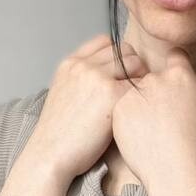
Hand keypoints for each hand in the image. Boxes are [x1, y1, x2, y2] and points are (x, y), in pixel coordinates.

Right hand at [27, 35, 146, 182]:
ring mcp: (98, 77)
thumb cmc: (59, 133)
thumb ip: (81, 80)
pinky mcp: (113, 94)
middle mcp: (84, 65)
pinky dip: (144, 94)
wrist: (51, 153)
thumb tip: (105, 77)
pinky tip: (141, 110)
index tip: (122, 72)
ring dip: (142, 77)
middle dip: (134, 65)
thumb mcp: (62, 94)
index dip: (118, 55)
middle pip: (124, 49)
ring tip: (138, 99)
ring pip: (136, 62)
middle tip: (136, 87)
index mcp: (71, 63)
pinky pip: (140, 84)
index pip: (105, 41)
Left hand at [110, 47, 195, 192]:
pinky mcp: (117, 110)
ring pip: (134, 91)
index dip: (176, 66)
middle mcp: (155, 79)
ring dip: (140, 102)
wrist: (174, 172)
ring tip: (151, 128)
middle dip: (156, 89)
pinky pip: (121, 106)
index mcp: (180, 75)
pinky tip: (139, 134)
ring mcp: (133, 94)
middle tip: (163, 115)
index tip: (175, 82)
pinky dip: (127, 117)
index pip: (175, 56)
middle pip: (152, 75)